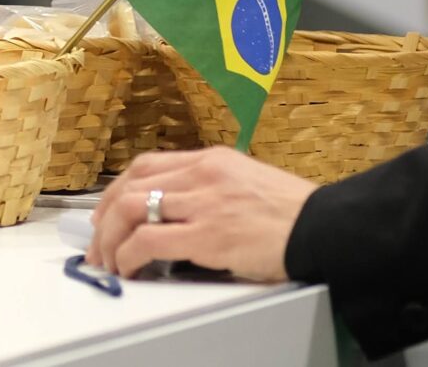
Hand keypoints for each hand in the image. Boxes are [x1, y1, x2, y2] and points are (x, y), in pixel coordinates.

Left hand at [89, 147, 317, 280]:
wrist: (328, 228)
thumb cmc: (296, 213)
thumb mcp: (249, 182)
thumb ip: (214, 188)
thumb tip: (184, 209)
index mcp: (212, 160)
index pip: (147, 165)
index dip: (119, 189)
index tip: (108, 209)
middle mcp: (202, 174)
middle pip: (130, 186)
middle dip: (105, 215)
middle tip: (99, 240)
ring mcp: (203, 203)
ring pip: (131, 210)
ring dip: (109, 238)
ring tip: (106, 259)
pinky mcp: (208, 235)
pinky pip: (149, 241)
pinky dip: (128, 255)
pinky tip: (127, 268)